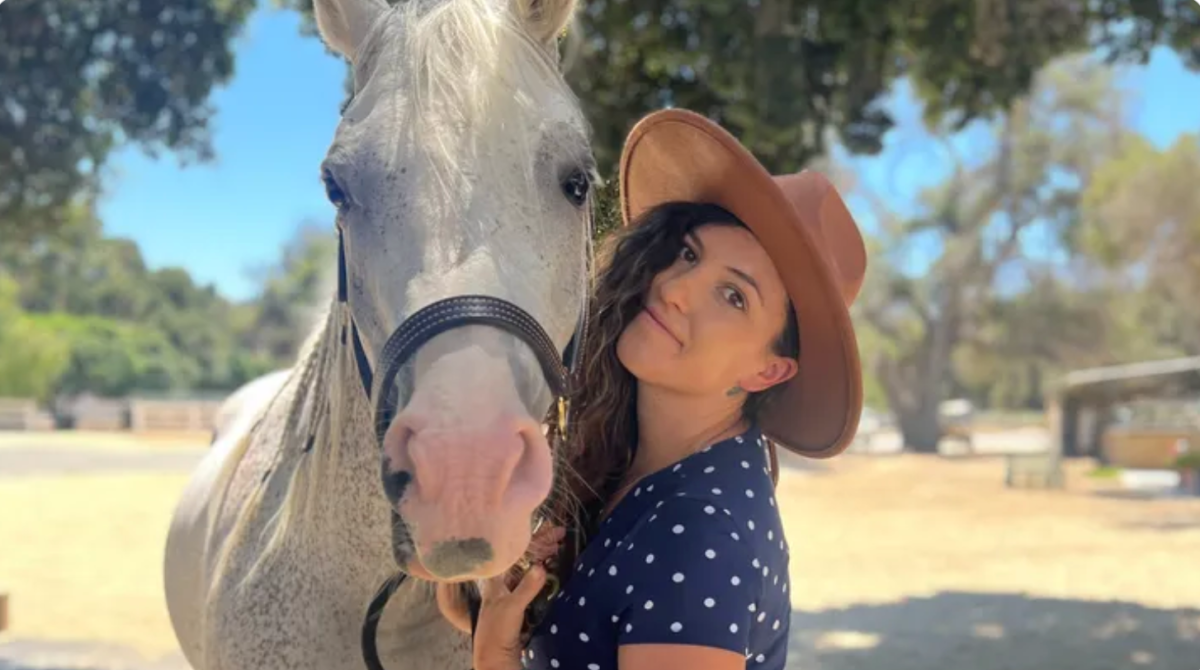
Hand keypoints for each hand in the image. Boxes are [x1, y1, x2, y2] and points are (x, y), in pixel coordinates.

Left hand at [473, 524, 565, 669]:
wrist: (495, 655)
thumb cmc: (496, 630)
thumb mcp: (512, 607)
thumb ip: (526, 588)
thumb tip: (541, 567)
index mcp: (496, 576)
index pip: (515, 549)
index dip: (535, 538)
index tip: (555, 531)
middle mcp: (502, 579)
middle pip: (523, 554)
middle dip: (541, 543)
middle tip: (561, 535)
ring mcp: (510, 588)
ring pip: (528, 565)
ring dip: (543, 555)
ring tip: (558, 546)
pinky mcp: (518, 599)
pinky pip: (531, 578)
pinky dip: (543, 570)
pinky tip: (552, 565)